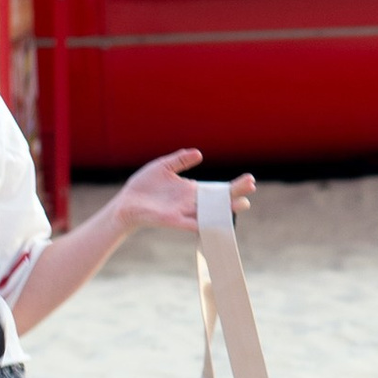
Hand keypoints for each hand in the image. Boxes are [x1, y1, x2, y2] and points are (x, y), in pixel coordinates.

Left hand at [111, 150, 256, 234]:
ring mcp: (184, 213)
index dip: (233, 185)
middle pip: (219, 200)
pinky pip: (192, 224)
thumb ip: (180, 160)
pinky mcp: (172, 220)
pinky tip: (216, 223)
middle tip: (251, 188)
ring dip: (225, 210)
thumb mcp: (163, 167)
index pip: (218, 189)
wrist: (126, 203)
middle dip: (235, 194)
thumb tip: (199, 154)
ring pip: (210, 213)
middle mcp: (192, 203)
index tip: (249, 179)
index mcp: (192, 191)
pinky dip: (204, 224)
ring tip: (242, 205)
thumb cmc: (144, 186)